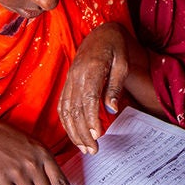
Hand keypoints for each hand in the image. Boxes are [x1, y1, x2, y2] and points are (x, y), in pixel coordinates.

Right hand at [59, 22, 129, 153]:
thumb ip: (116, 86)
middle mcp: (76, 75)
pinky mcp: (68, 82)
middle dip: (82, 132)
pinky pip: (62, 104)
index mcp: (92, 69)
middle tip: (92, 150)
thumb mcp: (122, 64)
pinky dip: (66, 122)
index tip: (97, 136)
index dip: (91, 119)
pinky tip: (74, 134)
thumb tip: (111, 109)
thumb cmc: (115, 48)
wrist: (102, 33)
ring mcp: (70, 79)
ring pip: (66, 109)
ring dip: (73, 131)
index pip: (89, 99)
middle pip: (75, 109)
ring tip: (84, 147)